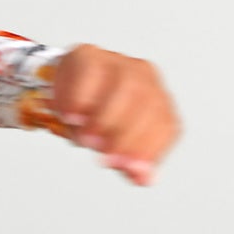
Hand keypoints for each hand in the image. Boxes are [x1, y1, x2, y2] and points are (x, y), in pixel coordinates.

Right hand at [51, 46, 179, 185]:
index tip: (130, 168)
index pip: (165, 126)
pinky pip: (91, 73)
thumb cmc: (95, 116)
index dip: (149, 149)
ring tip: (86, 139)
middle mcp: (144, 78)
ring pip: (125, 86)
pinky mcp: (89, 56)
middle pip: (148, 104)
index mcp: (157, 101)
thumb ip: (130, 162)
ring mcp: (118, 63)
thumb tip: (143, 178)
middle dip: (127, 137)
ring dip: (106, 118)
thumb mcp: (114, 144)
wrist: (68, 85)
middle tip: (105, 158)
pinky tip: (72, 116)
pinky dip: (80, 97)